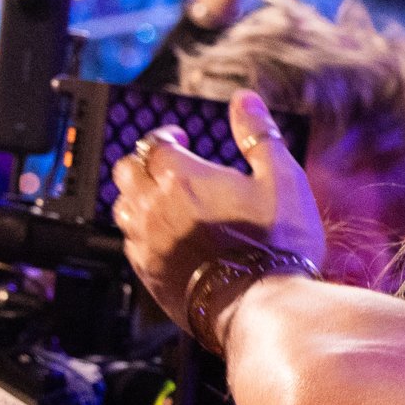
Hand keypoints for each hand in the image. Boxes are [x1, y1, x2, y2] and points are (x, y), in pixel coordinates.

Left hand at [111, 92, 326, 329]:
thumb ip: (258, 135)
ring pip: (122, 207)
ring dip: (137, 196)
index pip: (156, 143)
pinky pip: (130, 242)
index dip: (167, 137)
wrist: (262, 305)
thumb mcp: (282, 179)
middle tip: (167, 165)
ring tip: (162, 199)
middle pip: (126, 170)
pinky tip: (165, 235)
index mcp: (182, 176)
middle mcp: (154, 206)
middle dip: (144, 162)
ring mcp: (146, 242)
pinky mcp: (147, 273)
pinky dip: (141, 231)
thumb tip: (244, 99)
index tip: (181, 139)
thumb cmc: (276, 243)